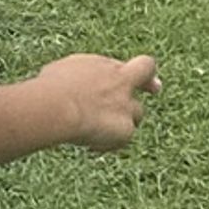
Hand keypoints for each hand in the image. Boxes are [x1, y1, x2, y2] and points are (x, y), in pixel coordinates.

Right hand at [37, 51, 160, 150]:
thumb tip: (78, 82)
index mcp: (110, 68)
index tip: (146, 76)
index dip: (144, 71)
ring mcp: (127, 107)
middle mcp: (123, 85)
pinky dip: (106, 142)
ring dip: (121, 121)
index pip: (140, 64)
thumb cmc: (53, 87)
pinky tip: (88, 144)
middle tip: (155, 88)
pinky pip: (119, 140)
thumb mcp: (68, 70)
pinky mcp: (126, 130)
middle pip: (147, 83)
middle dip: (150, 85)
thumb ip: (84, 75)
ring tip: (92, 128)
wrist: (58, 106)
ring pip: (135, 116)